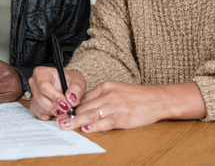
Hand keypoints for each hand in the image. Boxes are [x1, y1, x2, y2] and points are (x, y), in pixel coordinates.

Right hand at [29, 66, 84, 119]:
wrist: (67, 87)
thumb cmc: (70, 81)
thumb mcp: (77, 80)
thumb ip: (76, 88)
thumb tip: (70, 99)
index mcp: (41, 73)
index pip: (44, 86)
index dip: (54, 96)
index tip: (66, 104)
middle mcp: (34, 83)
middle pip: (41, 99)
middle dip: (55, 106)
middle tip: (67, 109)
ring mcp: (33, 95)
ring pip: (40, 108)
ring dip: (54, 112)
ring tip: (65, 109)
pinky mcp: (34, 106)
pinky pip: (40, 114)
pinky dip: (51, 116)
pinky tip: (59, 111)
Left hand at [53, 81, 206, 132]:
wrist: (157, 99)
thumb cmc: (137, 97)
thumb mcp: (117, 91)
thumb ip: (101, 98)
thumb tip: (84, 108)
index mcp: (106, 86)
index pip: (84, 97)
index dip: (71, 107)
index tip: (60, 113)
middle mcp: (109, 94)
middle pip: (85, 106)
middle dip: (69, 115)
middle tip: (57, 121)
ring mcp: (116, 106)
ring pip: (92, 114)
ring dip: (76, 121)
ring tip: (64, 126)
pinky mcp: (124, 117)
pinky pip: (106, 122)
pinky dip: (95, 125)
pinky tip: (85, 128)